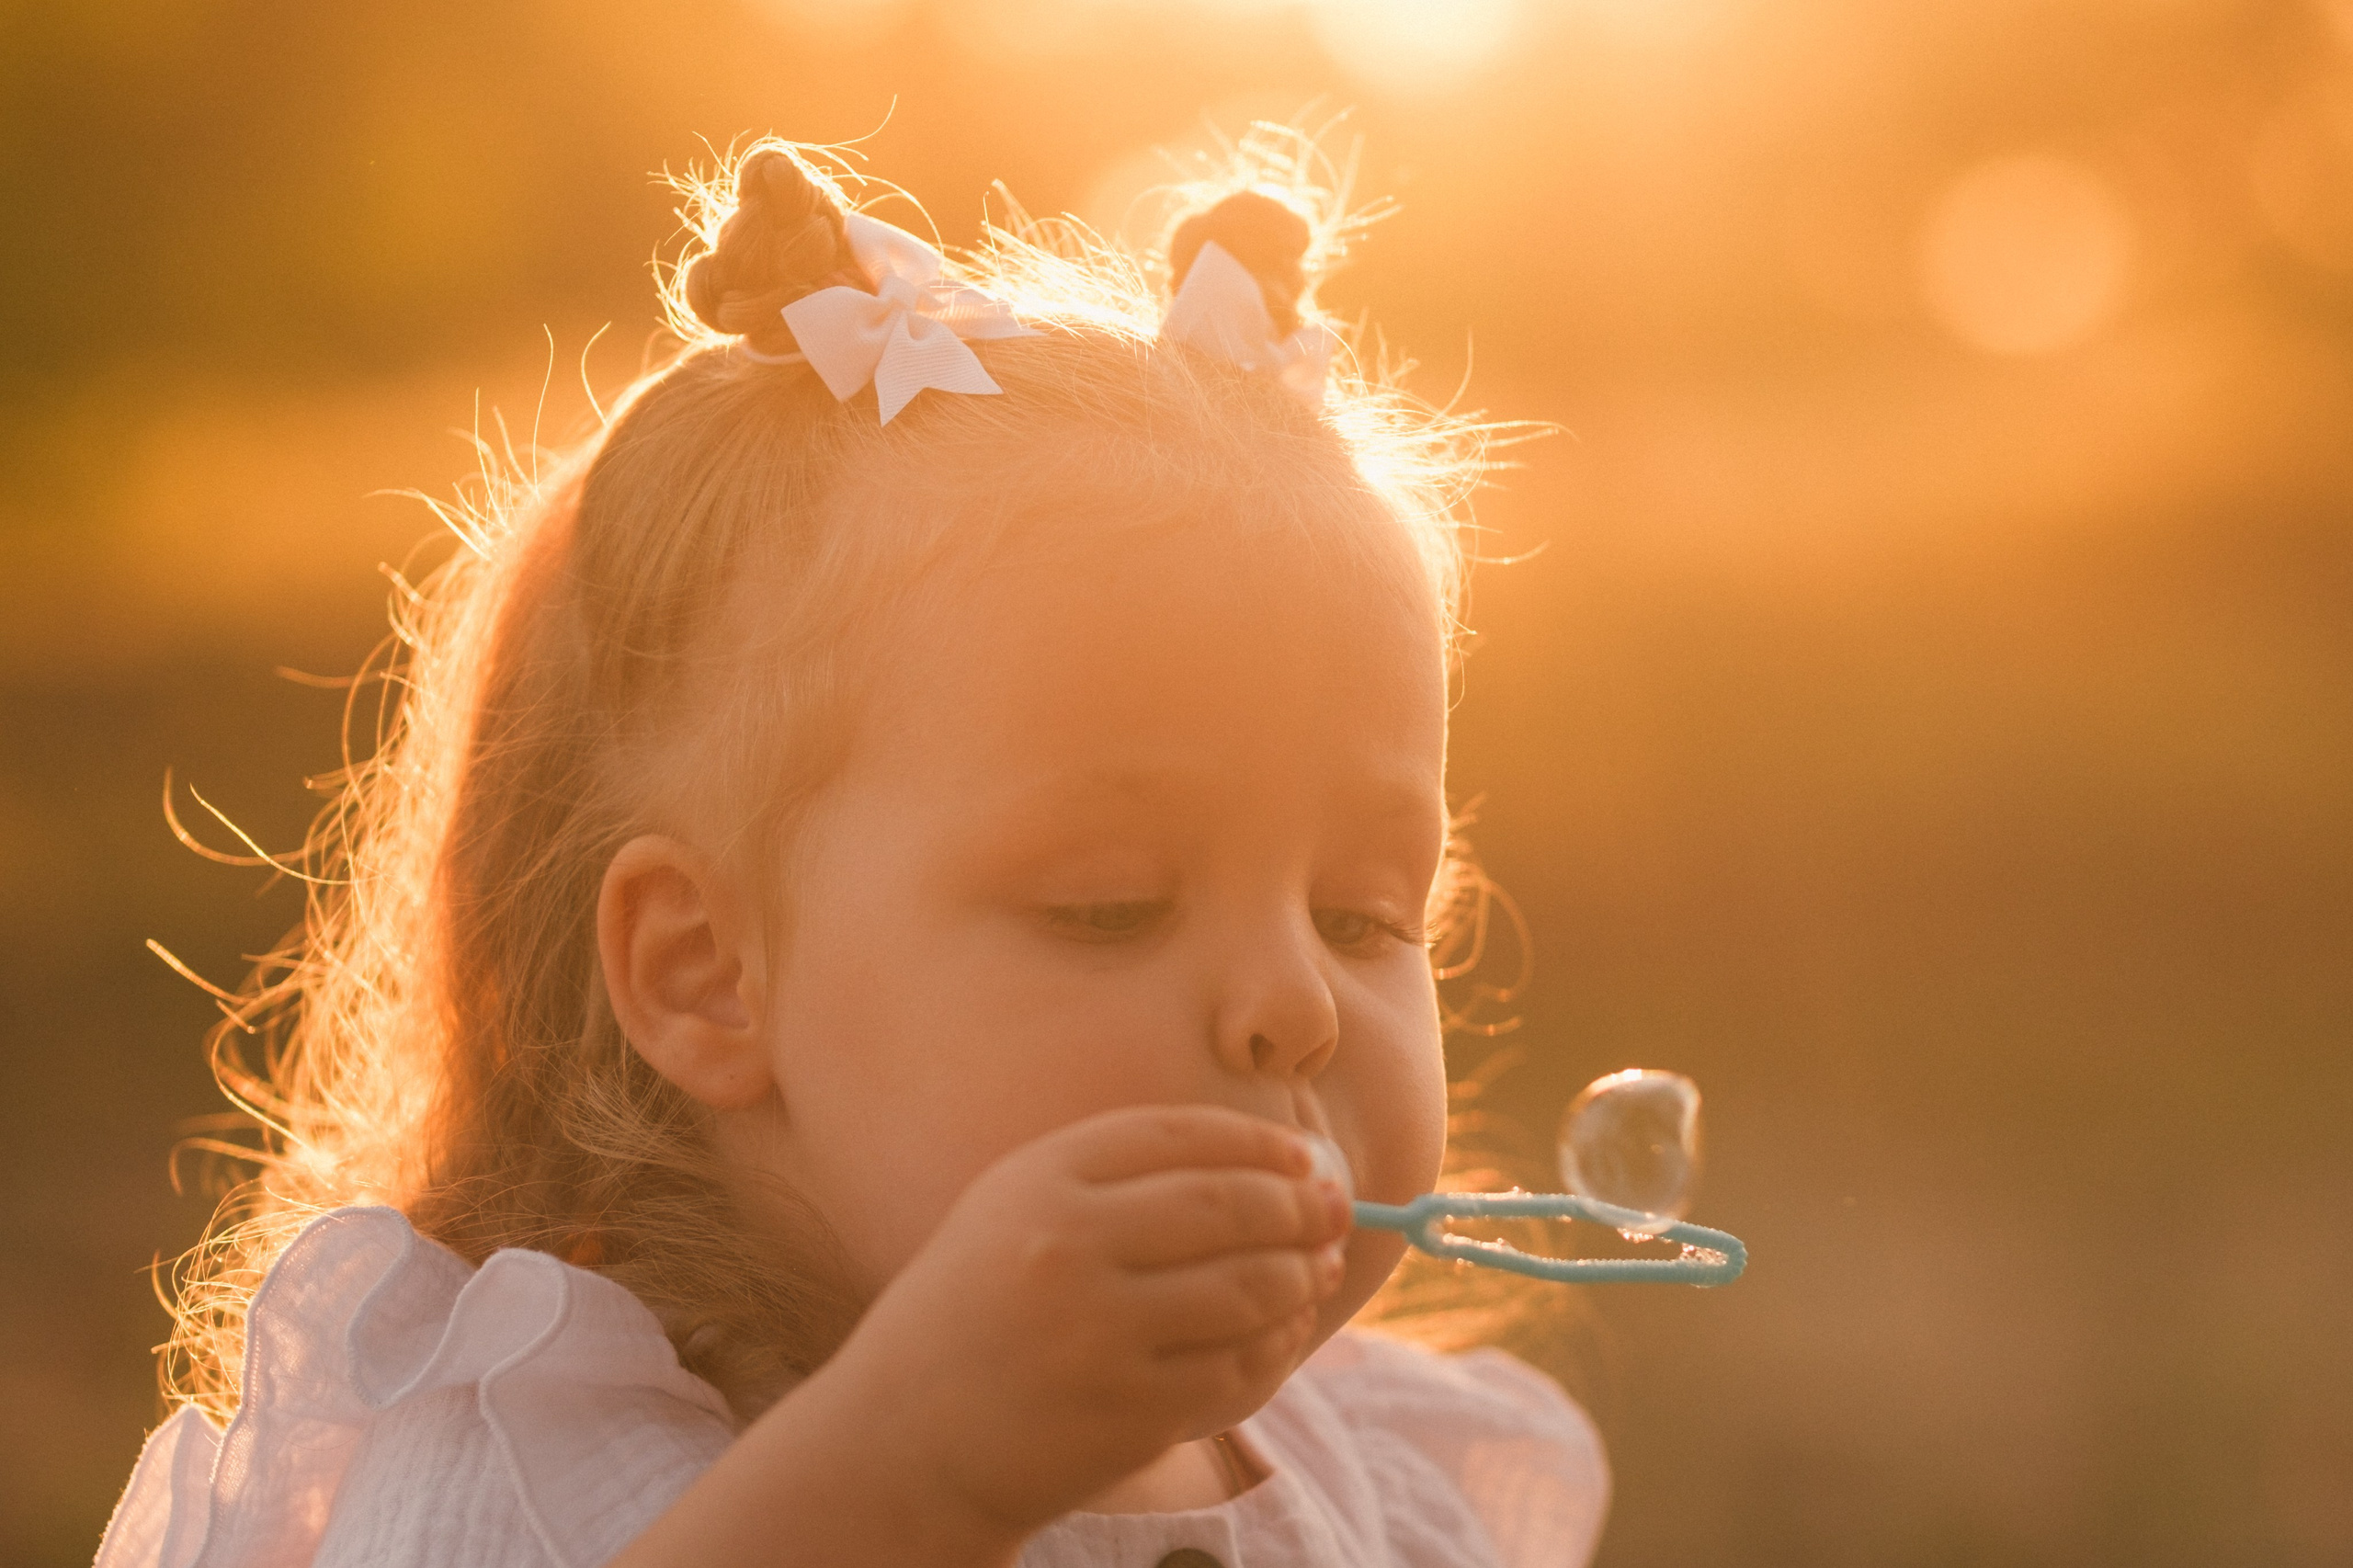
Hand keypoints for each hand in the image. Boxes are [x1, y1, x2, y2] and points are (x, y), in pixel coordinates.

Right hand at [827, 1103, 1352, 1534]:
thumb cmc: (974, 1314)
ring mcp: (1099, 1332)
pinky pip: (1236, 1367)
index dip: (1256, 1140)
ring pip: (1248, 1288)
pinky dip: (1277, 1346)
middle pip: (1226, 1204)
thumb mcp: (1012, 1212)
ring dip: (1301, 1275)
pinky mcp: (1128, 1410)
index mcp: (1037, 1180)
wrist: (902, 1440)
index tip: (1301, 1155)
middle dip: (1301, 1205)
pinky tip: (1285, 1333)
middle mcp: (1067, 1245)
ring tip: (1319, 1268)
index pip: (1178, 1134)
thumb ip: (1115, 1179)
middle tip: (1337, 1208)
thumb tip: (1271, 1165)